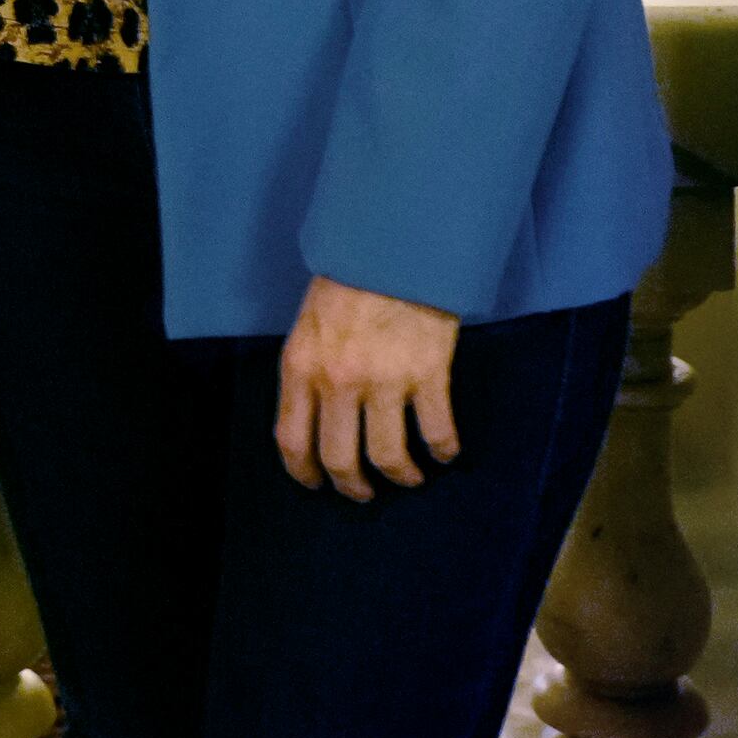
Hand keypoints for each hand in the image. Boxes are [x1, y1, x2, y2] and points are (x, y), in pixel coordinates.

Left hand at [274, 274, 461, 498]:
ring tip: (408, 478)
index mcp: (301, 366)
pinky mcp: (428, 374)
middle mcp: (338, 381)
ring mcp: (384, 380)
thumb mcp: (310, 324)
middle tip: (364, 493)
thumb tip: (313, 418)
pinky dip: (443, 450)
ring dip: (400, 476)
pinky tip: (445, 452)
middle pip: (339, 460)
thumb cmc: (349, 279)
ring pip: (388, 456)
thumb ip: (309, 370)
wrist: (396, 244)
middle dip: (352, 487)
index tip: (316, 485)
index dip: (304, 473)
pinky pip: (437, 432)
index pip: (292, 440)